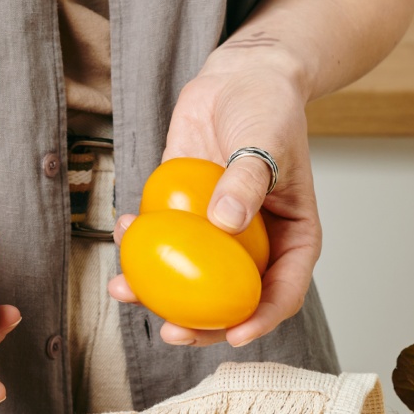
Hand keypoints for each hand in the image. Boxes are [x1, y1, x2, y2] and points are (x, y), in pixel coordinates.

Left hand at [108, 49, 320, 347]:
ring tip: (123, 291)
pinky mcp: (184, 214)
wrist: (237, 78)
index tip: (235, 335)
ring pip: (189, 279)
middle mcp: (255, 244)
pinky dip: (140, 246)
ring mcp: (217, 233)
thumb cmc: (268, 107)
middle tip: (169, 331)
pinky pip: (163, 241)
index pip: (283, 292)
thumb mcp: (266, 141)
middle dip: (199, 326)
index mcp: (292, 238)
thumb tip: (226, 225)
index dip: (261, 321)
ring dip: (155, 293)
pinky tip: (122, 234)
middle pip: (230, 300)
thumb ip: (247, 181)